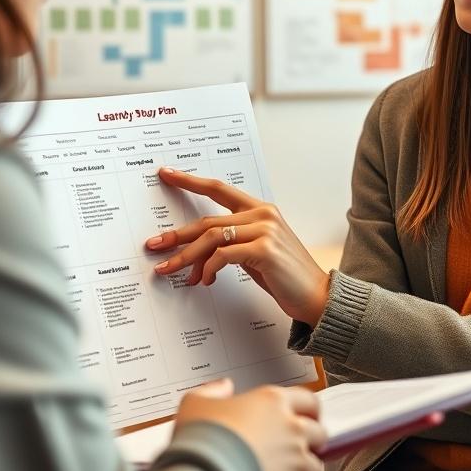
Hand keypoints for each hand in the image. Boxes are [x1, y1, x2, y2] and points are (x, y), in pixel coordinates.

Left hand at [145, 167, 330, 325]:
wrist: (316, 296)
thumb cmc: (284, 276)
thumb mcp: (253, 254)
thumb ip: (229, 246)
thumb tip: (194, 256)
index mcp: (260, 209)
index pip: (219, 189)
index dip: (190, 181)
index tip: (166, 174)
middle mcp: (263, 214)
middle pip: (208, 220)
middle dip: (176, 235)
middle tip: (154, 245)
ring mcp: (265, 230)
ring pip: (211, 237)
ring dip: (186, 257)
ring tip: (169, 269)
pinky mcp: (265, 249)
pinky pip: (223, 256)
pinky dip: (208, 269)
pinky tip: (205, 280)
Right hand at [175, 378, 324, 470]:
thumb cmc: (203, 439)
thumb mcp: (196, 403)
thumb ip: (212, 391)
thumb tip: (223, 387)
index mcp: (271, 400)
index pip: (307, 399)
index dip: (308, 409)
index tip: (305, 415)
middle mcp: (289, 424)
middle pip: (318, 428)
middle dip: (312, 435)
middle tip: (301, 441)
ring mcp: (294, 452)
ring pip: (316, 456)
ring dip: (307, 459)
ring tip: (294, 463)